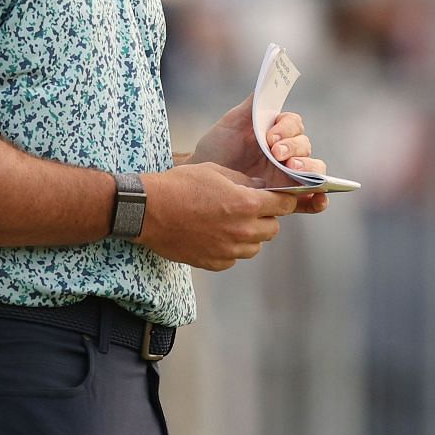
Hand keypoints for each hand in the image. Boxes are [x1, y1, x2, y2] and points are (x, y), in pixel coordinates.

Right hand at [134, 162, 300, 270]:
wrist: (149, 210)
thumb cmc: (180, 185)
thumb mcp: (216, 172)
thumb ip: (244, 182)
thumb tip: (261, 187)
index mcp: (247, 204)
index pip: (284, 205)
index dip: (285, 200)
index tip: (282, 198)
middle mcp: (242, 230)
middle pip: (273, 228)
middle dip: (267, 218)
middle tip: (252, 209)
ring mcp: (228, 250)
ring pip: (255, 246)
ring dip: (250, 235)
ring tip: (231, 223)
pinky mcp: (214, 262)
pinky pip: (234, 258)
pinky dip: (231, 249)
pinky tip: (215, 236)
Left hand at [190, 97, 328, 214]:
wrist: (202, 181)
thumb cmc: (217, 149)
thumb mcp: (232, 124)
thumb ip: (252, 105)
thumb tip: (268, 81)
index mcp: (277, 132)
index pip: (294, 124)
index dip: (286, 128)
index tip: (269, 136)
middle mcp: (287, 153)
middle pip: (305, 146)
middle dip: (294, 148)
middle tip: (276, 153)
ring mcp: (290, 176)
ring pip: (315, 170)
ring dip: (310, 170)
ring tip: (293, 172)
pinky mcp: (289, 198)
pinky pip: (312, 199)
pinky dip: (320, 199)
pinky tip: (317, 200)